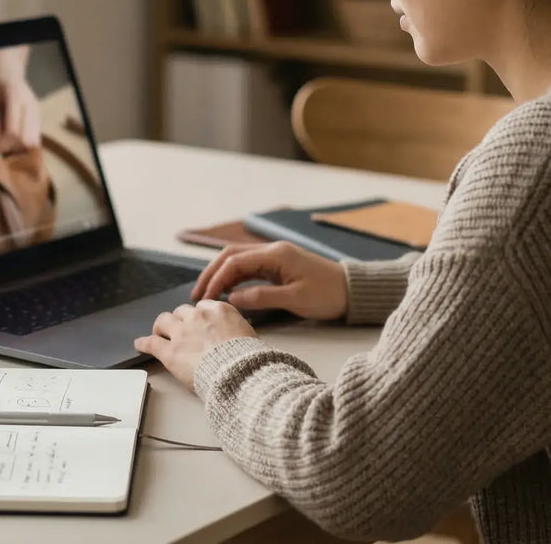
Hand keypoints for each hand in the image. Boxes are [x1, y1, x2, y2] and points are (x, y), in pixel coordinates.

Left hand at [0, 47, 41, 152]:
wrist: (10, 67)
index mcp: (16, 98)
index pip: (13, 130)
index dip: (4, 143)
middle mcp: (31, 105)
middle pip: (26, 138)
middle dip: (12, 147)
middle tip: (1, 146)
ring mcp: (37, 109)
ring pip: (34, 139)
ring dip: (20, 145)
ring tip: (8, 142)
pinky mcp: (39, 114)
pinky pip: (37, 134)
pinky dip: (26, 140)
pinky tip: (15, 138)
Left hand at [134, 300, 256, 389]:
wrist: (238, 372)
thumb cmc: (248, 358)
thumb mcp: (248, 334)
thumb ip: (236, 329)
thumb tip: (235, 333)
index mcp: (218, 310)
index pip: (202, 306)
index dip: (199, 317)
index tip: (198, 323)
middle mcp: (198, 316)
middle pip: (182, 311)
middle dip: (180, 320)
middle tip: (180, 331)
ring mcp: (181, 333)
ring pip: (163, 321)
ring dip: (162, 327)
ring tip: (159, 334)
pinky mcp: (169, 351)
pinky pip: (151, 343)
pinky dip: (144, 343)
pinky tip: (140, 344)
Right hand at [191, 242, 348, 321]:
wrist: (352, 291)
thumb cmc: (327, 294)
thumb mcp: (295, 299)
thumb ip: (261, 297)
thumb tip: (231, 299)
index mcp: (275, 254)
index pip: (234, 261)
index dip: (216, 279)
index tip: (205, 298)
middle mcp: (272, 250)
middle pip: (231, 256)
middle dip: (212, 273)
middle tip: (198, 295)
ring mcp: (274, 257)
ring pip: (238, 260)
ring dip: (221, 275)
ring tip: (207, 294)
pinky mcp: (278, 265)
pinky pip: (249, 268)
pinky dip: (234, 278)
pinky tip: (226, 292)